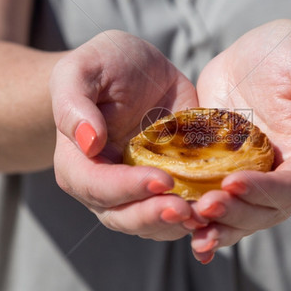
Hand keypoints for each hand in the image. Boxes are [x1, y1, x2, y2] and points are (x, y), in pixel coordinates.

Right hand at [50, 31, 199, 240]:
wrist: (138, 70)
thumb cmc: (103, 66)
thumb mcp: (81, 70)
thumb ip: (73, 104)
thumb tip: (88, 143)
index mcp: (79, 162)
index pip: (97, 186)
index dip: (128, 188)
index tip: (163, 180)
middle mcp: (105, 185)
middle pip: (124, 216)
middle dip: (154, 216)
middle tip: (184, 210)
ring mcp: (138, 189)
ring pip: (153, 223)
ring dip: (177, 225)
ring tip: (204, 216)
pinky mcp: (170, 184)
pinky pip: (180, 210)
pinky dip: (197, 215)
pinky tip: (217, 211)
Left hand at [191, 20, 290, 262]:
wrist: (258, 56)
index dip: (265, 190)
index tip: (233, 182)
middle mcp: (280, 174)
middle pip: (263, 210)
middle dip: (234, 213)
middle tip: (204, 206)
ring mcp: (249, 176)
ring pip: (237, 214)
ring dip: (215, 225)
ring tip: (187, 223)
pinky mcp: (220, 170)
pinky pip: (211, 198)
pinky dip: (197, 216)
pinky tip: (178, 225)